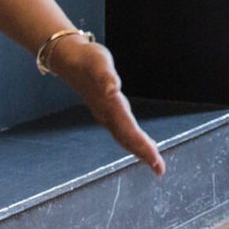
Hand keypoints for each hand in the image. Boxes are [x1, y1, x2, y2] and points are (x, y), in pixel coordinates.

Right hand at [43, 36, 165, 175]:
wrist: (68, 58)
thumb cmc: (86, 58)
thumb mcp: (98, 62)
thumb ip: (106, 76)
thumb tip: (113, 89)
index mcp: (109, 106)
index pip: (129, 130)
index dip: (142, 145)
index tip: (156, 159)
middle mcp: (107, 114)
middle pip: (127, 139)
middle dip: (143, 154)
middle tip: (159, 170)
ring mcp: (104, 113)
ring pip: (123, 136)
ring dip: (138, 149)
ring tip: (153, 160)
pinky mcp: (105, 109)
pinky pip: (121, 129)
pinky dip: (131, 138)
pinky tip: (137, 141)